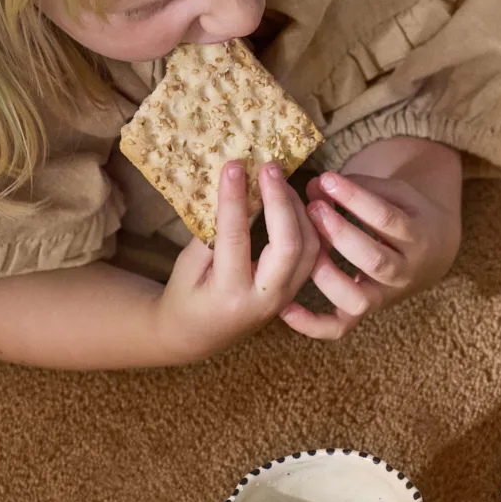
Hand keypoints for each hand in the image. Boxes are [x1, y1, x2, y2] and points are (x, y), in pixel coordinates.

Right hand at [154, 159, 319, 361]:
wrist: (198, 336)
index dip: (236, 199)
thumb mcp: (188, 266)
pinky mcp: (296, 290)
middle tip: (269, 167)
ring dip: (299, 209)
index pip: (237, 238)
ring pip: (309, 248)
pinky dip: (309, 223)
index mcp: (230, 294)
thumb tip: (232, 186)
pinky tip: (295, 199)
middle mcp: (265, 299)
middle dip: (281, 201)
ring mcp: (286, 297)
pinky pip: (313, 253)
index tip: (234, 166)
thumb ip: (210, 232)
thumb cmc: (187, 296)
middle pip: (289, 245)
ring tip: (279, 179)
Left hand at [285, 138, 462, 339]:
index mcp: (418, 238)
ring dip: (326, 274)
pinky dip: (311, 324)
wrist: (433, 253)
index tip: (327, 180)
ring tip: (303, 247)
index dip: (355, 199)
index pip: (387, 219)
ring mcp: (384, 297)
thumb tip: (316, 185)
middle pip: (373, 260)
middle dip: (339, 233)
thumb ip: (360, 188)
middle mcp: (404, 273)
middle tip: (312, 208)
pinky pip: (338, 327)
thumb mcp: (396, 194)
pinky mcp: (364, 312)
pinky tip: (285, 307)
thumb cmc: (406, 215)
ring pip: (357, 299)